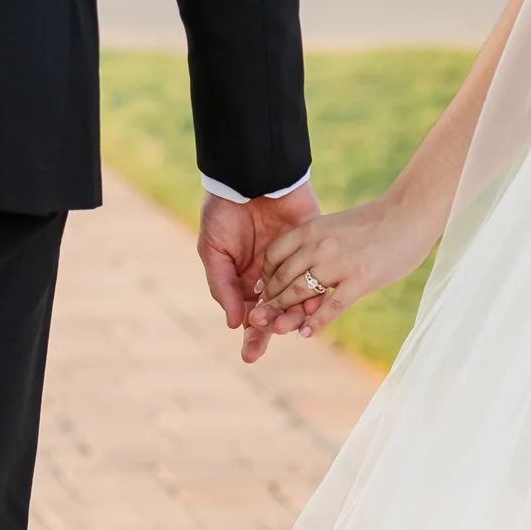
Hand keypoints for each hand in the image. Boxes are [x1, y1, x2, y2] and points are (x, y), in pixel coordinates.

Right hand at [196, 181, 321, 362]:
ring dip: (293, 314)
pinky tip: (311, 303)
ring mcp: (294, 263)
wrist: (250, 175)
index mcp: (245, 280)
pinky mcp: (312, 247)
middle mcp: (271, 277)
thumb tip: (235, 323)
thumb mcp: (213, 250)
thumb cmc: (223, 211)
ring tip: (289, 323)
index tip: (250, 355)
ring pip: (298, 298)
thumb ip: (222, 287)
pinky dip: (315, 291)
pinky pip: (317, 275)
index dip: (252, 335)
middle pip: (276, 312)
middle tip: (274, 333)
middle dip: (274, 328)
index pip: (251, 315)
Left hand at [252, 193, 439, 344]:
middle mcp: (320, 245)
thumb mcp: (336, 224)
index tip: (263, 289)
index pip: (275, 254)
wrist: (411, 213)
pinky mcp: (360, 280)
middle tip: (264, 315)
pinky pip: (330, 307)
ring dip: (286, 312)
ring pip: (300, 293)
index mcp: (312, 228)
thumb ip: (317, 242)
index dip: (266, 275)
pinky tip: (306, 334)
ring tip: (279, 327)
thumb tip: (302, 264)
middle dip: (271, 298)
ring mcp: (339, 264)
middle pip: (283, 277)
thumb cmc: (378, 220)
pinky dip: (315, 323)